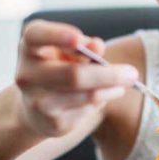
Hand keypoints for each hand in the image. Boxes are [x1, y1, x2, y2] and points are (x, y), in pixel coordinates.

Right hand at [14, 20, 137, 136]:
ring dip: (111, 88)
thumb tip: (97, 45)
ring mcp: (36, 101)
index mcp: (30, 47)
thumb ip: (84, 47)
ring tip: (124, 82)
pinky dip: (102, 100)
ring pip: (85, 95)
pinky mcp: (51, 123)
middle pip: (73, 75)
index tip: (78, 39)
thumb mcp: (69, 52)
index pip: (36, 35)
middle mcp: (26, 74)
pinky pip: (86, 110)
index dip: (56, 35)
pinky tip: (107, 93)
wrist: (37, 108)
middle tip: (132, 73)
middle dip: (109, 74)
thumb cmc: (59, 68)